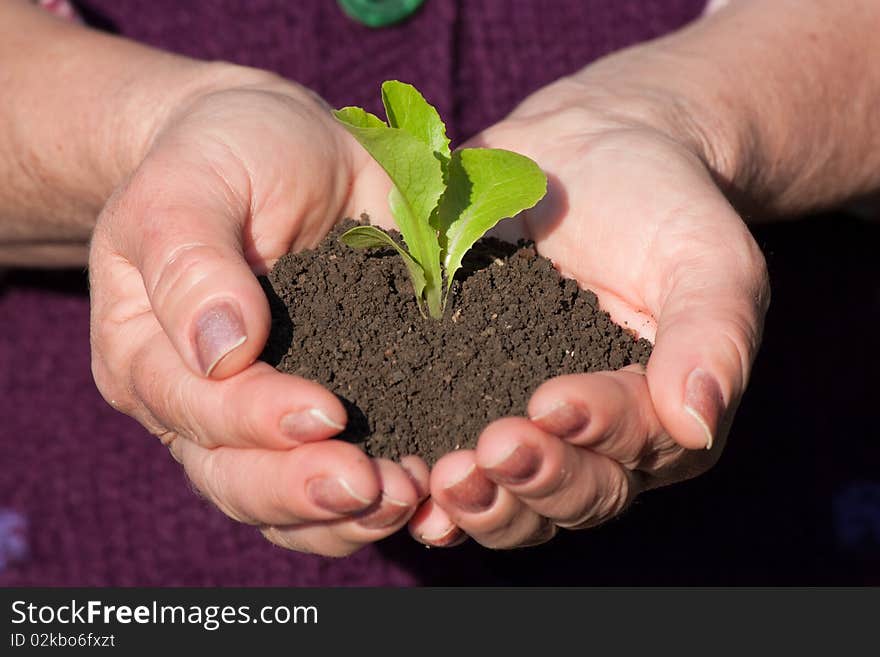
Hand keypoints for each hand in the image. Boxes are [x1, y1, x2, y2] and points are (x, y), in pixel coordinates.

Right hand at [89, 66, 428, 555]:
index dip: (259, 421)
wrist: (283, 151)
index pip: (196, 410)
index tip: (330, 411)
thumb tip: (220, 350)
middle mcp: (199, 407)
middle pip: (236, 481)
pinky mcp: (328, 418)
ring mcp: (264, 423)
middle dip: (305, 492)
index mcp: (150, 355)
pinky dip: (378, 501)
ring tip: (408, 496)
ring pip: (289, 507)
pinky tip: (429, 487)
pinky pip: (340, 485)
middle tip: (374, 486)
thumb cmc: (225, 156)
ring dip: (348, 516)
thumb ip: (190, 259)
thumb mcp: (192, 183)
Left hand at [408, 74, 769, 547]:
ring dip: (485, 502)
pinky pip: (461, 469)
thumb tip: (698, 424)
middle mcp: (600, 442)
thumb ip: (713, 334)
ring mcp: (532, 431)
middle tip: (492, 450)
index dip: (597, 433)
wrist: (585, 159)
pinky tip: (409, 488)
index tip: (552, 400)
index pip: (636, 447)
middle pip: (575, 495)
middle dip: (535, 479)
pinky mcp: (470, 404)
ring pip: (517, 503)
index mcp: (662, 414)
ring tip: (445, 479)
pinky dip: (435, 492)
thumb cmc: (660, 204)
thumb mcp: (706, 255)